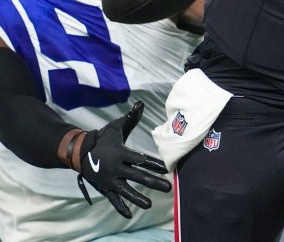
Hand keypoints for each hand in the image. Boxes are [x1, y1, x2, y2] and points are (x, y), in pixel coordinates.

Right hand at [77, 101, 171, 218]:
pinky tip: (130, 215)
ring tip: (150, 204)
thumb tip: (141, 103)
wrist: (79, 151)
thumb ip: (130, 117)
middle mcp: (116, 168)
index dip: (154, 163)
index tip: (167, 168)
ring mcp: (109, 180)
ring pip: (125, 191)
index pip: (141, 159)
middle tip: (168, 187)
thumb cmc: (102, 137)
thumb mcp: (116, 126)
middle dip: (153, 182)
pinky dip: (120, 207)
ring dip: (137, 198)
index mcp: (120, 153)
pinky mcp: (104, 188)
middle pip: (137, 176)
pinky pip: (113, 199)